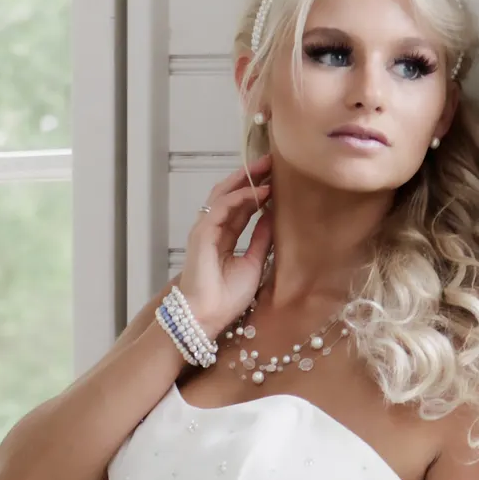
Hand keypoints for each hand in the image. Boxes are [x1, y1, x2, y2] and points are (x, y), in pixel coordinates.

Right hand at [176, 157, 273, 340]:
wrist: (208, 317)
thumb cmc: (226, 298)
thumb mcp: (254, 263)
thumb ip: (261, 238)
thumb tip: (274, 216)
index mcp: (223, 237)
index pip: (240, 206)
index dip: (257, 190)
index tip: (276, 178)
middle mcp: (212, 229)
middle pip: (230, 193)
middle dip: (250, 176)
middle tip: (271, 162)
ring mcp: (205, 229)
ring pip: (224, 194)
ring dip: (246, 180)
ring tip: (266, 168)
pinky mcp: (202, 233)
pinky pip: (221, 207)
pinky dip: (240, 197)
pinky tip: (259, 192)